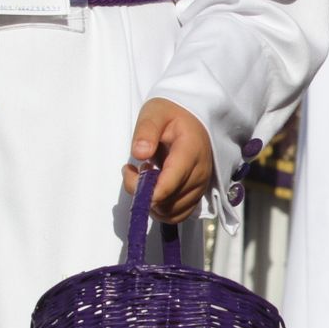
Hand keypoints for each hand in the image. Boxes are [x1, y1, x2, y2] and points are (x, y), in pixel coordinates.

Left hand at [121, 98, 213, 223]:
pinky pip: (178, 214)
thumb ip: (146, 131)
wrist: (196, 120)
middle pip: (167, 202)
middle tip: (134, 169)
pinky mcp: (197, 195)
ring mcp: (200, 187)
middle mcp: (199, 175)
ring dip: (151, 201)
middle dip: (142, 192)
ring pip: (171, 212)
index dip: (145, 191)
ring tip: (145, 177)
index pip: (168, 185)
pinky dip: (161, 209)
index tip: (128, 172)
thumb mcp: (155, 113)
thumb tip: (139, 154)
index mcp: (189, 153)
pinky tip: (154, 189)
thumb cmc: (172, 115)